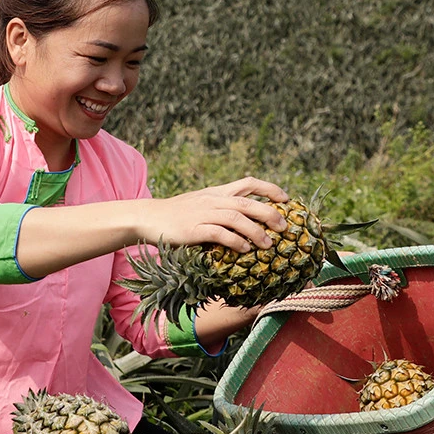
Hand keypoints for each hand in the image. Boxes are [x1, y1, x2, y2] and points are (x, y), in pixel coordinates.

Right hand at [138, 177, 289, 251]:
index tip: (285, 199)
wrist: (148, 217)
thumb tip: (246, 219)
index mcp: (217, 192)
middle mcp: (213, 200)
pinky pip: (219, 234)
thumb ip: (221, 207)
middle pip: (247, 202)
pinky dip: (235, 241)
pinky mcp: (193, 229)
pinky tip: (245, 250)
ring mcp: (203, 214)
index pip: (248, 183)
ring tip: (268, 245)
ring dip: (255, 232)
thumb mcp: (201, 203)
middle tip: (284, 227)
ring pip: (236, 218)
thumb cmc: (177, 214)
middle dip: (269, 214)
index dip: (269, 189)